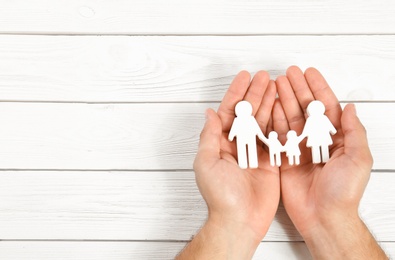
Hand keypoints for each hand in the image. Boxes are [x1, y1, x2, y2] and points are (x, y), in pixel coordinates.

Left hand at [177, 71, 279, 258]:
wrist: (239, 220)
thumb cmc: (219, 195)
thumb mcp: (206, 162)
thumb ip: (209, 136)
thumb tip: (209, 112)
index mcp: (220, 143)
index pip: (228, 112)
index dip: (236, 93)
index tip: (244, 76)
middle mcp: (238, 145)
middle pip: (247, 113)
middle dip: (255, 93)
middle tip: (265, 76)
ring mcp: (255, 152)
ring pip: (262, 121)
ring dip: (268, 102)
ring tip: (275, 84)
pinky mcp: (270, 161)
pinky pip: (276, 137)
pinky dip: (279, 121)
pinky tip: (283, 106)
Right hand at [274, 66, 386, 258]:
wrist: (323, 216)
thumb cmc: (344, 191)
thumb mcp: (358, 158)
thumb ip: (354, 132)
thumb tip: (350, 107)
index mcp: (336, 138)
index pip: (326, 107)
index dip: (318, 88)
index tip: (309, 72)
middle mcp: (316, 140)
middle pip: (305, 109)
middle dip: (297, 89)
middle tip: (288, 73)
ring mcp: (299, 148)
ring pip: (290, 118)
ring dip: (284, 99)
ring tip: (276, 83)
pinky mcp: (284, 158)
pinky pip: (278, 135)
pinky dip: (274, 119)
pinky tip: (271, 105)